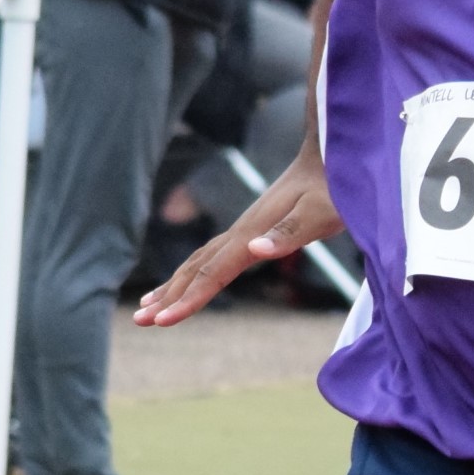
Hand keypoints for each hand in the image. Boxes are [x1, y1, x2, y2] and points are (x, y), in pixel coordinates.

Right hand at [133, 150, 342, 325]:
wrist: (331, 153)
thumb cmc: (333, 187)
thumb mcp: (320, 213)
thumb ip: (288, 233)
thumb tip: (253, 250)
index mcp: (251, 234)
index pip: (213, 273)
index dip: (188, 299)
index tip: (163, 322)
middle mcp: (241, 232)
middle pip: (196, 269)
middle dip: (169, 297)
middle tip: (139, 322)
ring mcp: (244, 229)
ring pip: (199, 262)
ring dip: (173, 286)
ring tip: (146, 308)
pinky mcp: (252, 229)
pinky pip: (212, 256)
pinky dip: (192, 273)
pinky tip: (184, 281)